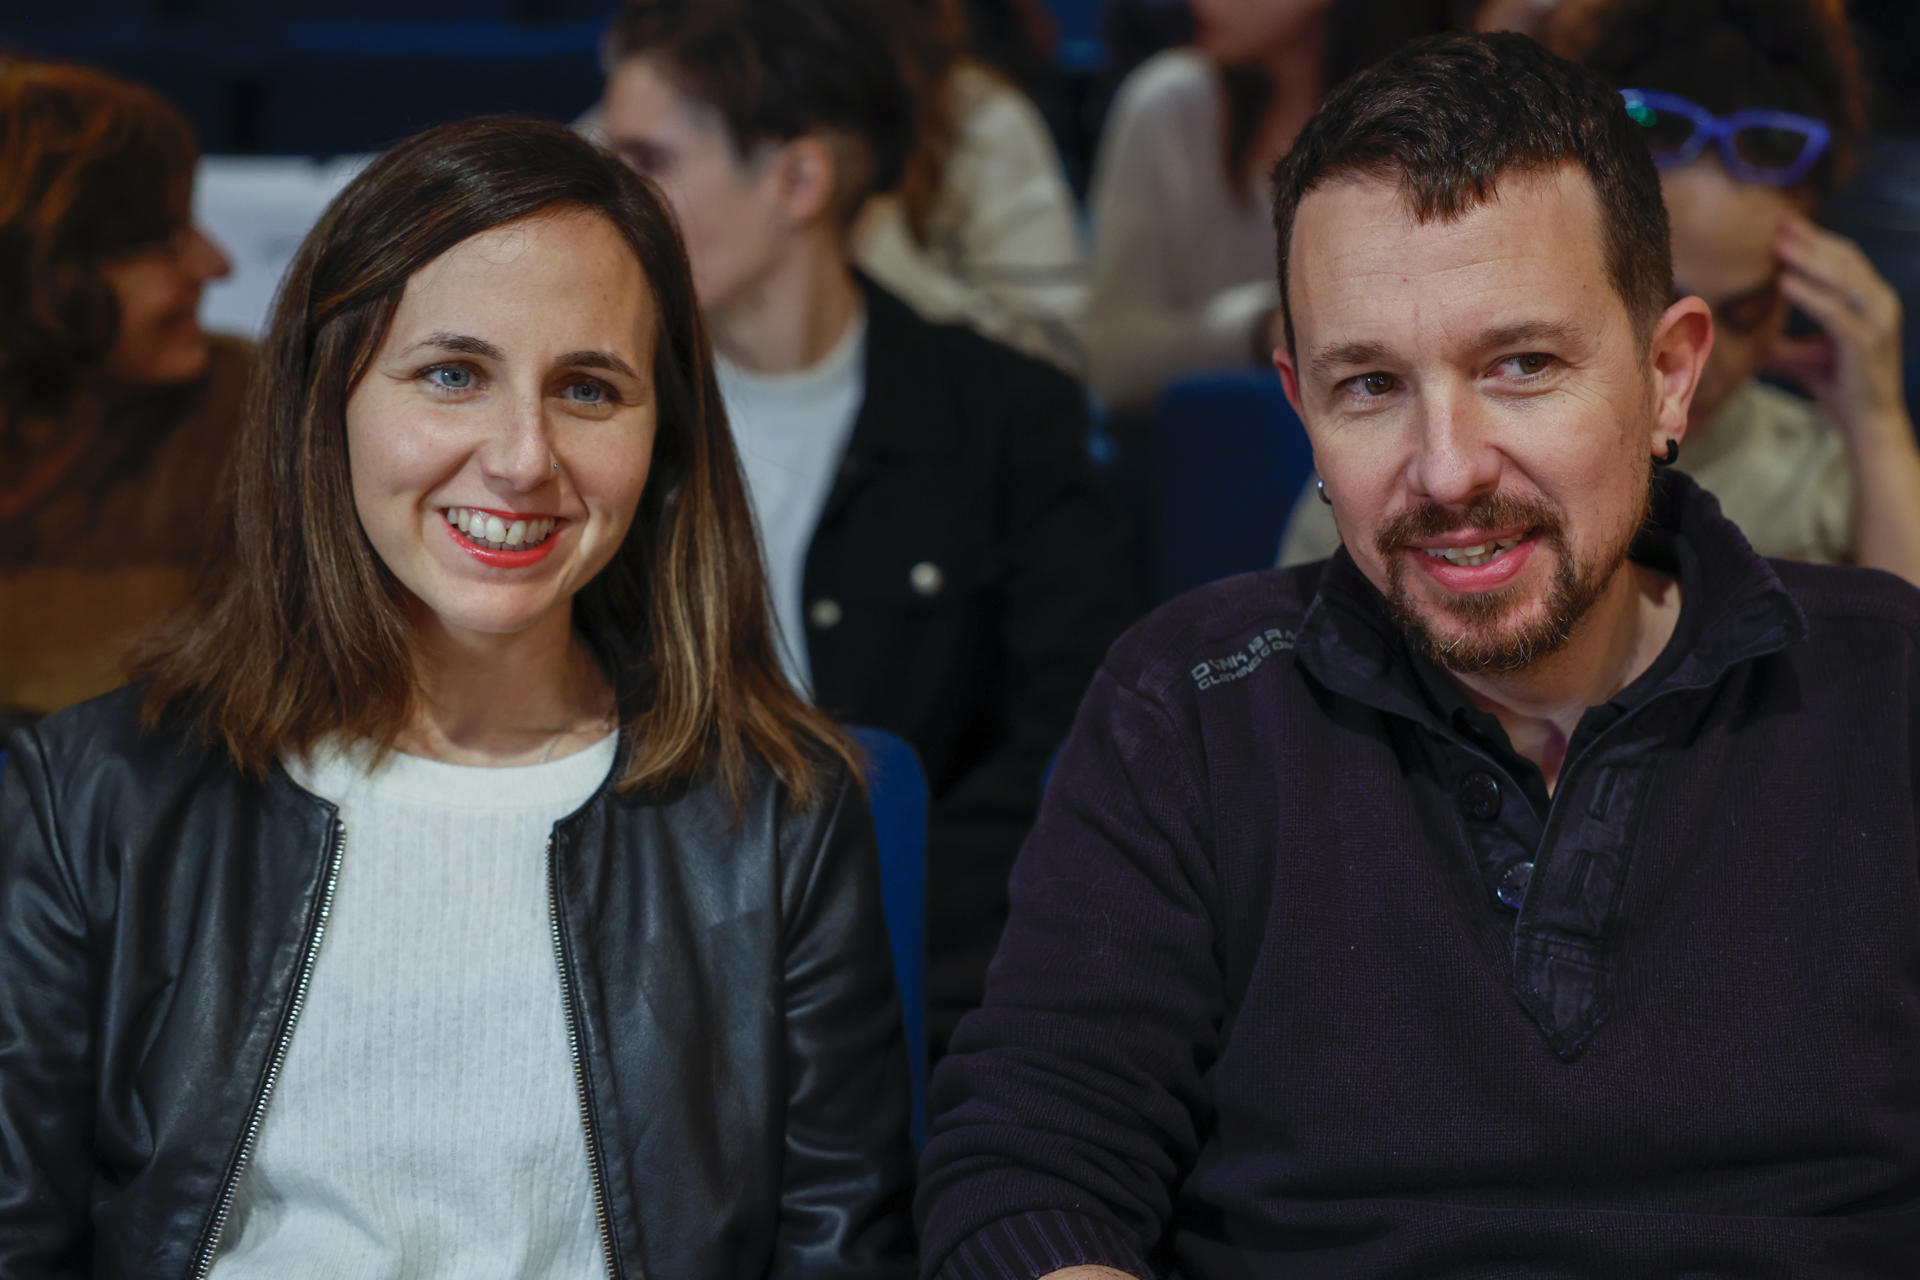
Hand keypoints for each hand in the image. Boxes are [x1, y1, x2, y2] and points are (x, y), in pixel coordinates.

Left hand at [1765, 213, 1909, 439]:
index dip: (1816, 239)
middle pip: (1844, 260)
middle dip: (1810, 241)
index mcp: (1872, 301)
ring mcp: (1877, 322)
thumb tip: (1742, 335)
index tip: (1784, 224)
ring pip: (1842, 279)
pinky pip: (1836, 311)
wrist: (1869, 423)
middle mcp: (1881, 304)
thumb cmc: (1839, 386)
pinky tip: (1784, 283)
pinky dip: (1810, 295)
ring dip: (1808, 259)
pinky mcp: (1866, 343)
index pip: (1844, 258)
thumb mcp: (1803, 356)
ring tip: (1777, 246)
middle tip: (1778, 224)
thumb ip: (1779, 339)